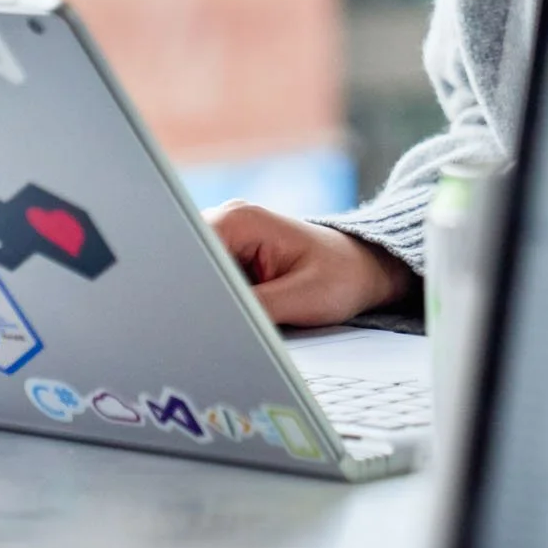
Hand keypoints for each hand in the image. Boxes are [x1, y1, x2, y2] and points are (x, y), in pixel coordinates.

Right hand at [205, 201, 414, 327]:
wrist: (362, 270)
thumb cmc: (341, 277)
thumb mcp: (300, 299)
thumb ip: (253, 309)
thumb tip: (212, 323)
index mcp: (240, 220)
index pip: (187, 250)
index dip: (185, 286)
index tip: (193, 317)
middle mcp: (227, 222)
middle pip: (186, 263)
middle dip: (194, 296)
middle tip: (212, 327)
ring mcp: (227, 239)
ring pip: (195, 277)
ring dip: (207, 300)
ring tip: (232, 319)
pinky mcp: (231, 257)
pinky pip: (210, 283)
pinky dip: (218, 302)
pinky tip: (237, 315)